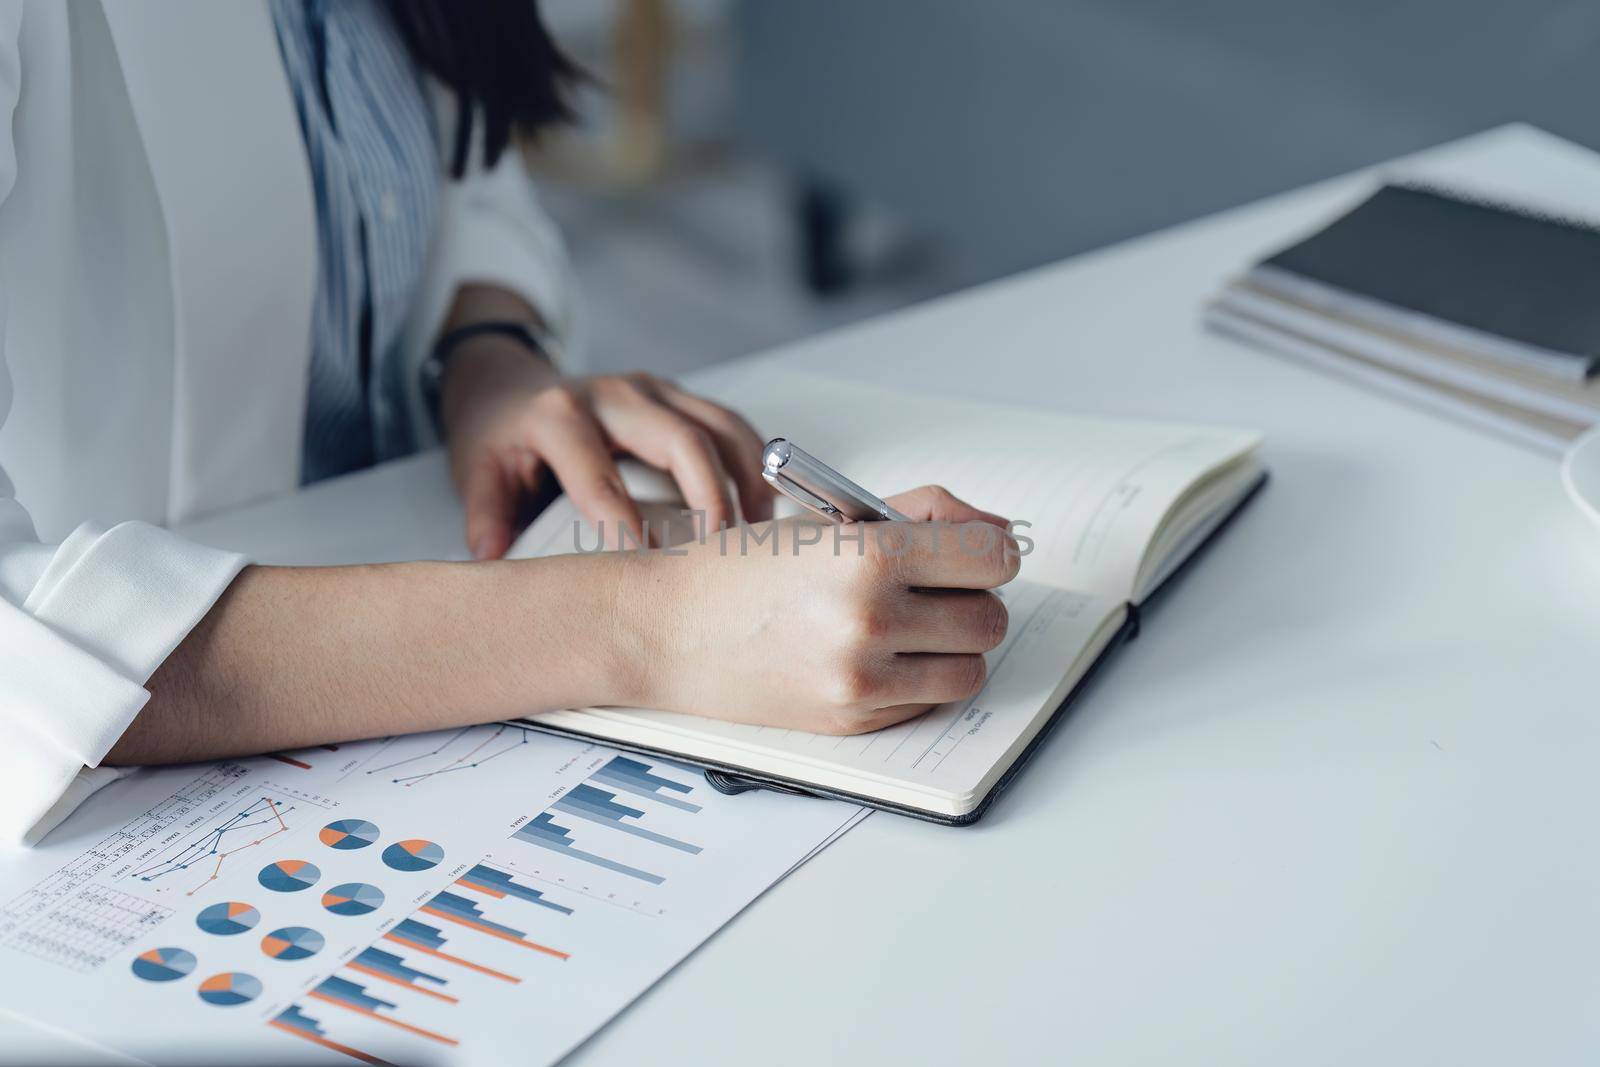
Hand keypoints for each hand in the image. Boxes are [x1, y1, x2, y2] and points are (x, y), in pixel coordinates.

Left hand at [442, 339, 774, 558]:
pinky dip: (752, 463)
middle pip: (681, 441)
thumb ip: (486, 517)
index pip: (602, 479)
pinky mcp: (676, 395)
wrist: (509, 384)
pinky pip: (729, 424)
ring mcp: (651, 389)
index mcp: (560, 416)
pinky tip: (760, 507)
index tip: (650, 576)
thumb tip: (495, 562)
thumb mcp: (478, 471)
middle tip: (722, 556)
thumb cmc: (500, 437)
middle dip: (711, 501)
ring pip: (719, 427)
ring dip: (747, 480)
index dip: (628, 530)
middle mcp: (613, 394)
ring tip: (758, 534)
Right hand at [619, 485, 1018, 734]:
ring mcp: (862, 680)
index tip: (977, 552)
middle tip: (933, 588)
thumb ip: (923, 516)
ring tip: (910, 624)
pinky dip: (918, 679)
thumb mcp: (831, 519)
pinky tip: (876, 655)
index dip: (992, 551)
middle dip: (972, 600)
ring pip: (971, 669)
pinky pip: (929, 701)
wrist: (667, 630)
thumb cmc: (743, 569)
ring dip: (954, 646)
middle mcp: (870, 621)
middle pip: (990, 618)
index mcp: (870, 556)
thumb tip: (1000, 533)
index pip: (993, 557)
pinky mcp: (853, 720)